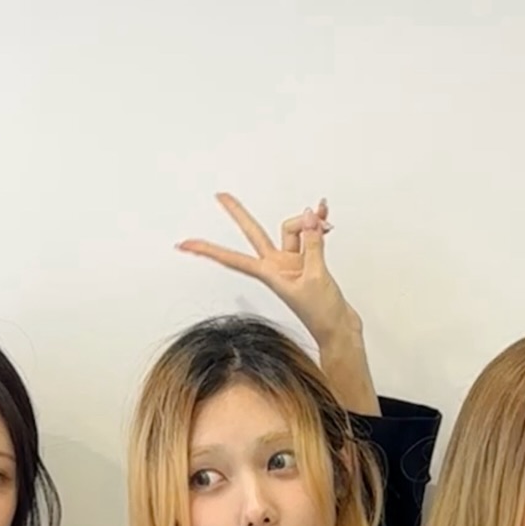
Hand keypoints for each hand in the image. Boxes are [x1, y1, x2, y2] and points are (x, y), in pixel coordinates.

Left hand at [178, 194, 359, 346]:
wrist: (339, 330)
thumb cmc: (323, 315)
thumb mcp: (316, 276)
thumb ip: (312, 243)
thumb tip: (310, 217)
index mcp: (270, 274)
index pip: (232, 258)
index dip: (208, 251)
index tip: (186, 244)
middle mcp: (277, 266)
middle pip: (254, 233)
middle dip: (238, 214)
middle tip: (220, 196)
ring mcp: (293, 263)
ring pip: (293, 229)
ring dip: (308, 222)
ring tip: (325, 224)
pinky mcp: (309, 262)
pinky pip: (310, 235)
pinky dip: (318, 226)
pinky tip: (327, 221)